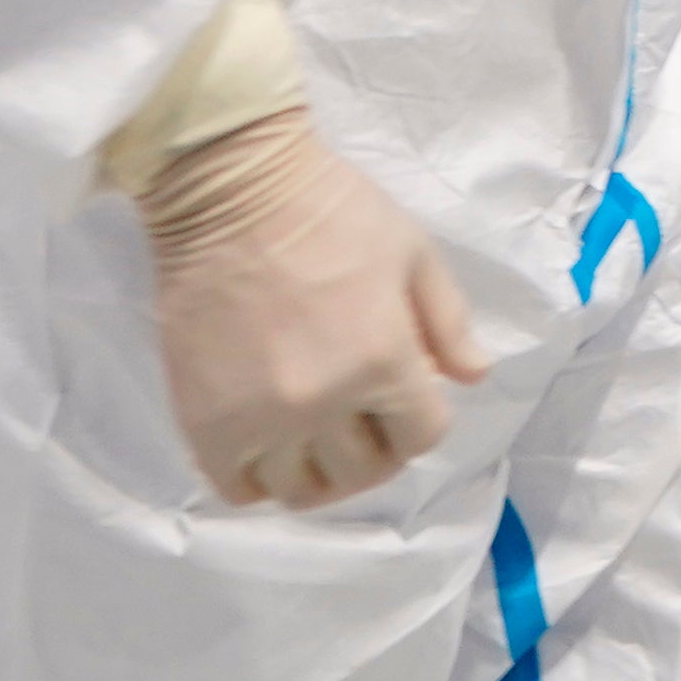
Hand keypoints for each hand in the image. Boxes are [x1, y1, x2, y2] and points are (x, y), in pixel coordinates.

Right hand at [132, 108, 485, 509]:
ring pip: (302, 491)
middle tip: (361, 420)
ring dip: (318, 473)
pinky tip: (265, 446)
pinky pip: (237, 487)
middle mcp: (325, 402)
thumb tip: (474, 377)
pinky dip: (257, 479)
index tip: (404, 397)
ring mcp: (261, 418)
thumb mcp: (412, 251)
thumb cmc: (330, 210)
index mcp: (384, 361)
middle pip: (365, 471)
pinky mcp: (206, 420)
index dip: (420, 420)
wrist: (229, 189)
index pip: (422, 436)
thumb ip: (448, 322)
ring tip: (313, 441)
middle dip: (376, 448)